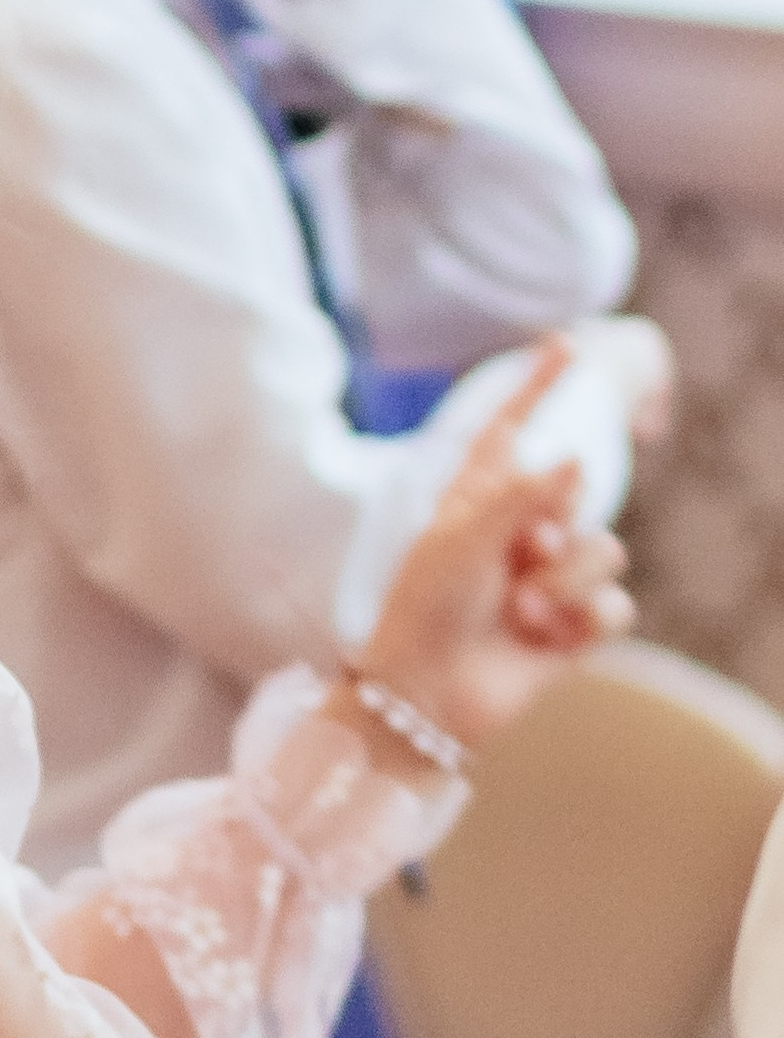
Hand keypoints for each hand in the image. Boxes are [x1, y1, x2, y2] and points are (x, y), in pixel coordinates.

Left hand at [350, 341, 634, 756]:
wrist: (423, 695)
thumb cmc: (424, 609)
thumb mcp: (461, 536)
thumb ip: (521, 492)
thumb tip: (576, 458)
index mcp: (476, 500)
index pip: (511, 430)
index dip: (536, 388)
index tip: (561, 342)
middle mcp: (518, 532)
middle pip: (578, 492)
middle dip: (557, 521)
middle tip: (521, 555)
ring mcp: (549, 578)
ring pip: (605, 550)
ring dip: (565, 581)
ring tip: (519, 610)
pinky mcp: (573, 627)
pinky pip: (615, 604)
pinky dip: (583, 620)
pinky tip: (545, 639)